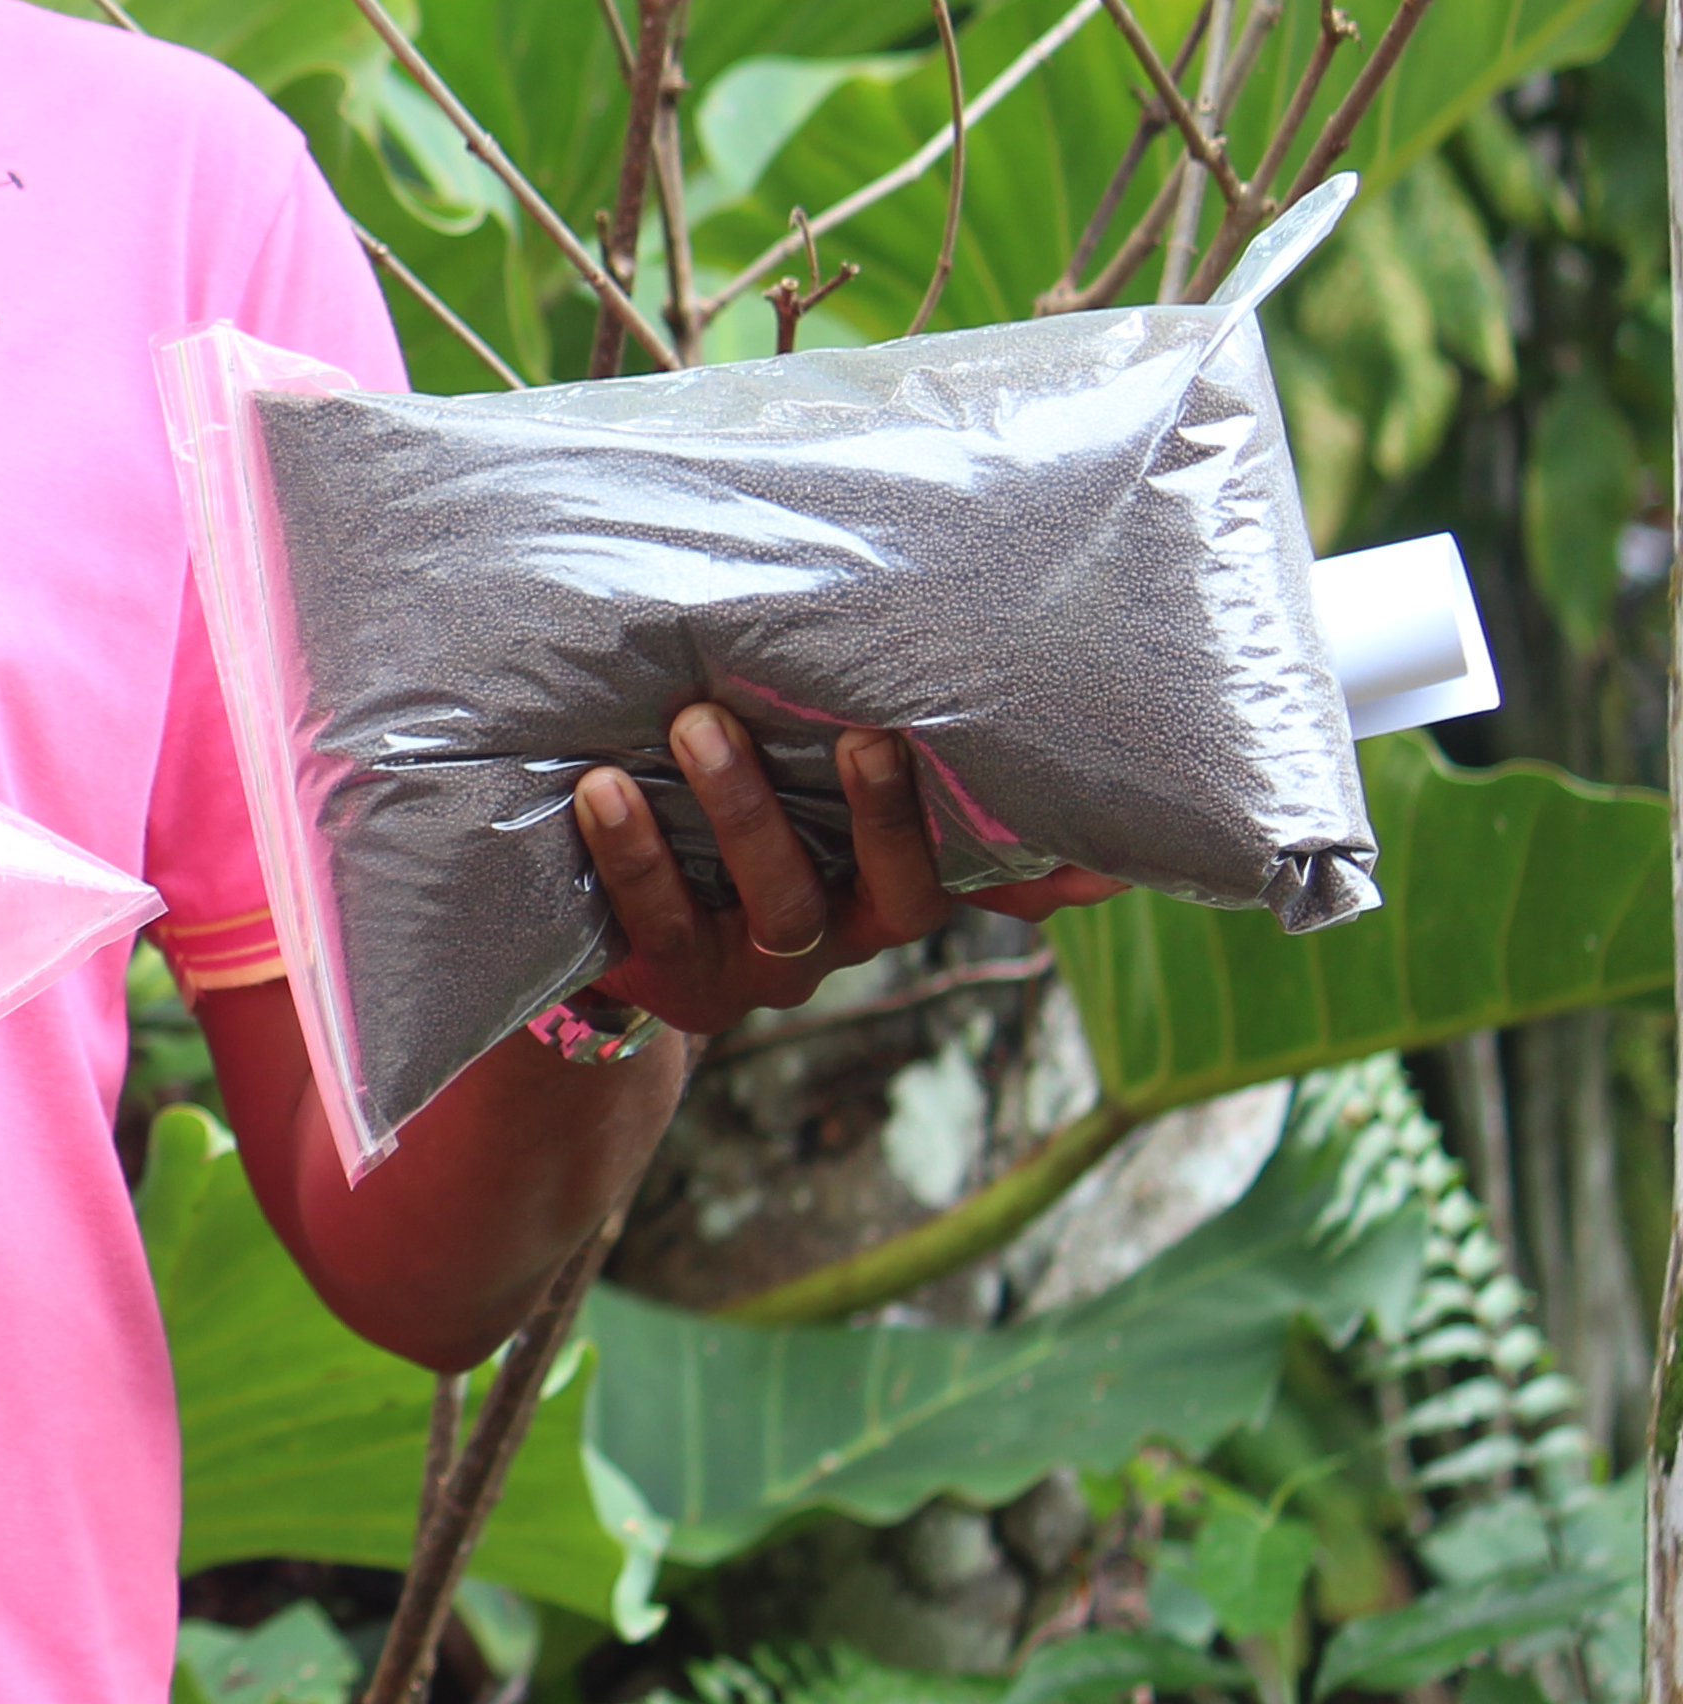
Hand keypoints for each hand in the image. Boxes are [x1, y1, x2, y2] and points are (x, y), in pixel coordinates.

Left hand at [576, 705, 1123, 1038]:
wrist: (630, 941)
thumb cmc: (749, 840)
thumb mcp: (834, 829)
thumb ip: (928, 817)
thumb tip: (1100, 847)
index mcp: (891, 897)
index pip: (949, 874)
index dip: (956, 835)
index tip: (931, 751)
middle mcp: (840, 940)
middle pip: (884, 893)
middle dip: (876, 814)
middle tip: (857, 732)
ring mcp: (759, 968)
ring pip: (774, 902)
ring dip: (739, 810)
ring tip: (695, 723)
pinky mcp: (677, 980)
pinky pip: (658, 922)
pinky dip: (630, 851)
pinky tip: (602, 787)